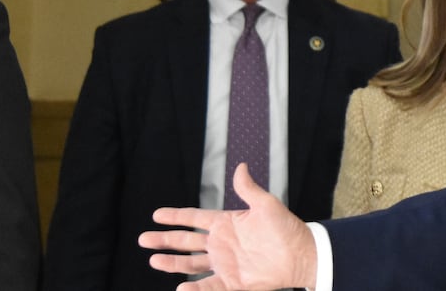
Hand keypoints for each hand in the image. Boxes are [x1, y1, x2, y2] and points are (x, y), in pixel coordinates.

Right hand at [139, 163, 318, 289]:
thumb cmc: (287, 228)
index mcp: (227, 224)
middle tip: (142, 239)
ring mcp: (225, 264)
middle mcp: (221, 244)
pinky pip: (209, 287)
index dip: (176, 216)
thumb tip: (240, 166)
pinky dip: (194, 289)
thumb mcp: (267, 205)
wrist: (302, 254)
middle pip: (186, 242)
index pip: (195, 218)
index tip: (156, 215)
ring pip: (191, 264)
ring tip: (153, 261)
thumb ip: (248, 189)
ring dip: (172, 263)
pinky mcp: (232, 283)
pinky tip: (180, 288)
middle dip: (164, 240)